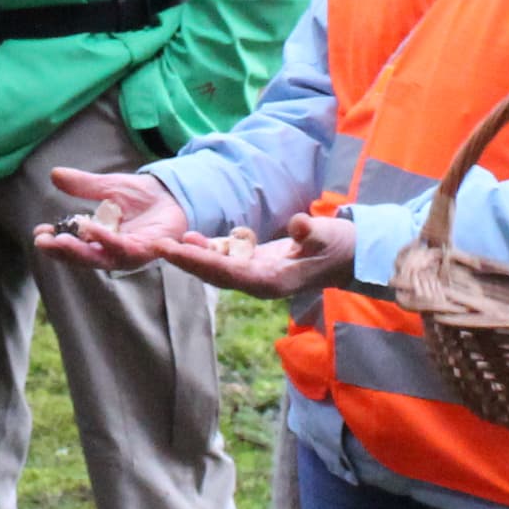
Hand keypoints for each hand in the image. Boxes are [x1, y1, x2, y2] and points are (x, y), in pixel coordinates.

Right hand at [31, 166, 193, 272]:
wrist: (174, 194)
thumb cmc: (140, 196)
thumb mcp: (107, 187)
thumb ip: (83, 185)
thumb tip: (54, 174)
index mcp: (98, 238)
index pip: (72, 244)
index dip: (54, 242)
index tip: (38, 233)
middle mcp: (111, 250)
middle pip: (82, 256)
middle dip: (62, 250)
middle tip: (43, 242)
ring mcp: (128, 253)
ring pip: (100, 257)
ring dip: (80, 250)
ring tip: (62, 239)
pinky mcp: (146, 249)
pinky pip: (125, 249)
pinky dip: (108, 241)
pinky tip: (94, 230)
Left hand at [161, 206, 358, 301]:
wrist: (353, 255)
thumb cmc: (341, 246)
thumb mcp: (330, 235)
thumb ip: (312, 231)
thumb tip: (298, 224)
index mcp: (273, 281)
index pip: (227, 272)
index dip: (198, 261)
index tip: (173, 250)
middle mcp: (260, 283)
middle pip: (215, 274)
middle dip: (185, 261)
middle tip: (156, 246)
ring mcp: (259, 276)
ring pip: (218, 269)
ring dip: (193, 257)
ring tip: (166, 243)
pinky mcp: (259, 266)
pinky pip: (228, 261)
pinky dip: (209, 251)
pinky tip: (193, 239)